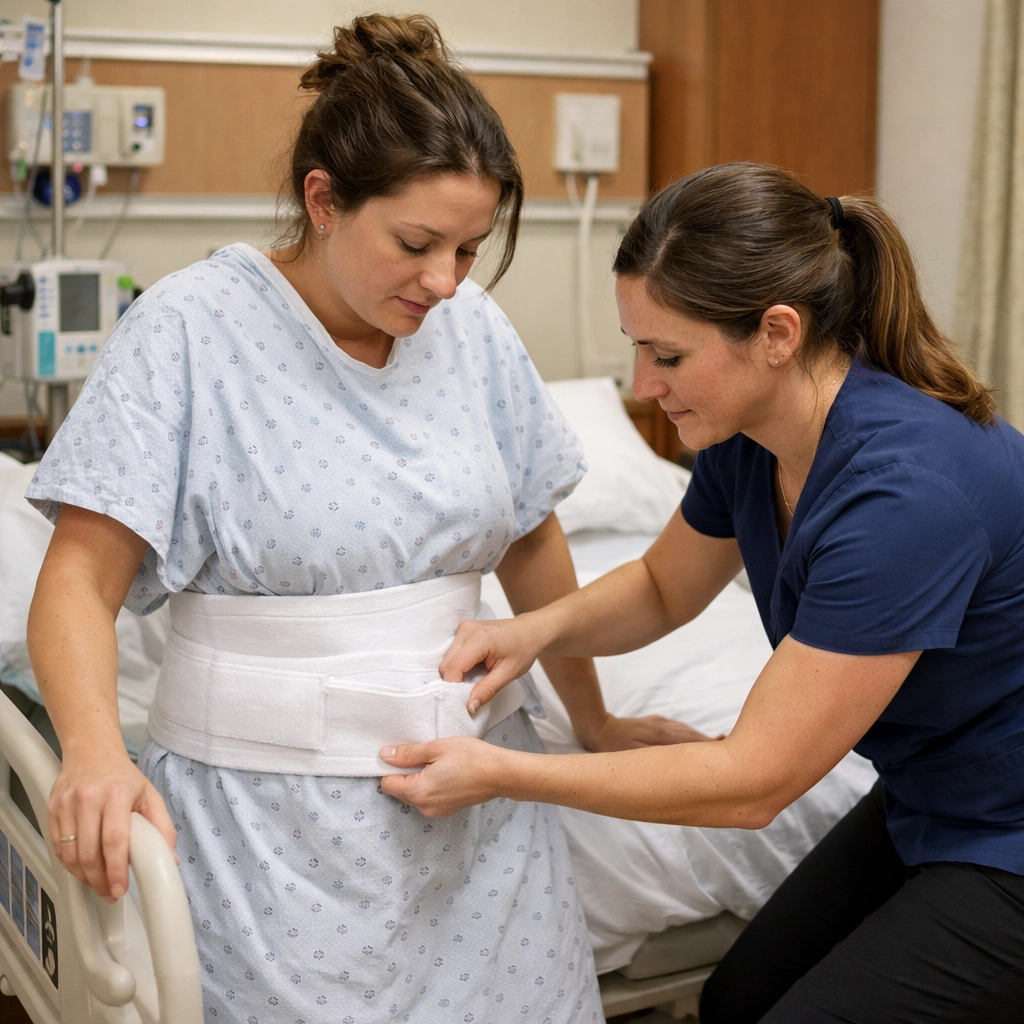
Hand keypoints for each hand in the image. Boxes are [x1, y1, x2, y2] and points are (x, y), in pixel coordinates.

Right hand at [47, 749, 177, 902]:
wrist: (91, 750)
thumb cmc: (122, 776)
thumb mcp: (150, 795)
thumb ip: (162, 827)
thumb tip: (169, 859)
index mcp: (117, 793)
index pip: (114, 839)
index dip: (116, 869)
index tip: (121, 888)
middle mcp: (89, 798)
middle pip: (89, 852)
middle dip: (100, 880)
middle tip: (111, 892)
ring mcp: (66, 804)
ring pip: (70, 854)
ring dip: (84, 877)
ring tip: (99, 884)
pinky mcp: (52, 810)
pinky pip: (57, 847)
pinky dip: (69, 865)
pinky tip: (83, 870)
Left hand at [379, 736, 515, 816]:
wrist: (500, 774)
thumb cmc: (471, 757)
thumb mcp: (437, 748)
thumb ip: (408, 753)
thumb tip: (384, 755)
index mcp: (419, 791)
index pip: (387, 784)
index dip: (391, 768)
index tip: (404, 755)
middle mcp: (424, 807)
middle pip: (399, 791)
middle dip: (405, 774)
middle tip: (424, 757)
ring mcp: (437, 812)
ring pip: (414, 795)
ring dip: (418, 780)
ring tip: (438, 764)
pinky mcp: (447, 811)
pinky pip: (428, 799)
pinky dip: (430, 787)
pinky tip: (445, 773)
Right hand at [440, 614, 545, 713]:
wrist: (529, 631)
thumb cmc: (523, 650)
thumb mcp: (508, 674)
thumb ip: (487, 690)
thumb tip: (469, 707)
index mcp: (479, 639)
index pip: (453, 667)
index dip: (454, 687)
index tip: (463, 700)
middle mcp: (466, 629)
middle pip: (446, 664)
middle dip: (455, 681)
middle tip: (473, 689)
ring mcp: (463, 627)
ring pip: (447, 659)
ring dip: (457, 672)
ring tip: (476, 676)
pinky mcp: (463, 629)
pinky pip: (451, 652)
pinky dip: (459, 664)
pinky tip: (474, 667)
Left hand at [575, 712, 722, 752]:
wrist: (596, 727)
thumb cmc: (614, 747)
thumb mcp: (636, 756)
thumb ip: (660, 756)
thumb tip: (683, 757)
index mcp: (665, 736)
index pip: (696, 742)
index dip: (713, 748)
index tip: (729, 751)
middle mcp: (666, 727)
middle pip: (695, 736)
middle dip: (713, 744)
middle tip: (730, 749)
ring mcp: (660, 723)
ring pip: (687, 731)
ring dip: (703, 738)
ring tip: (717, 744)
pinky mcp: (653, 722)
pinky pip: (677, 727)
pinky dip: (689, 733)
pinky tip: (692, 738)